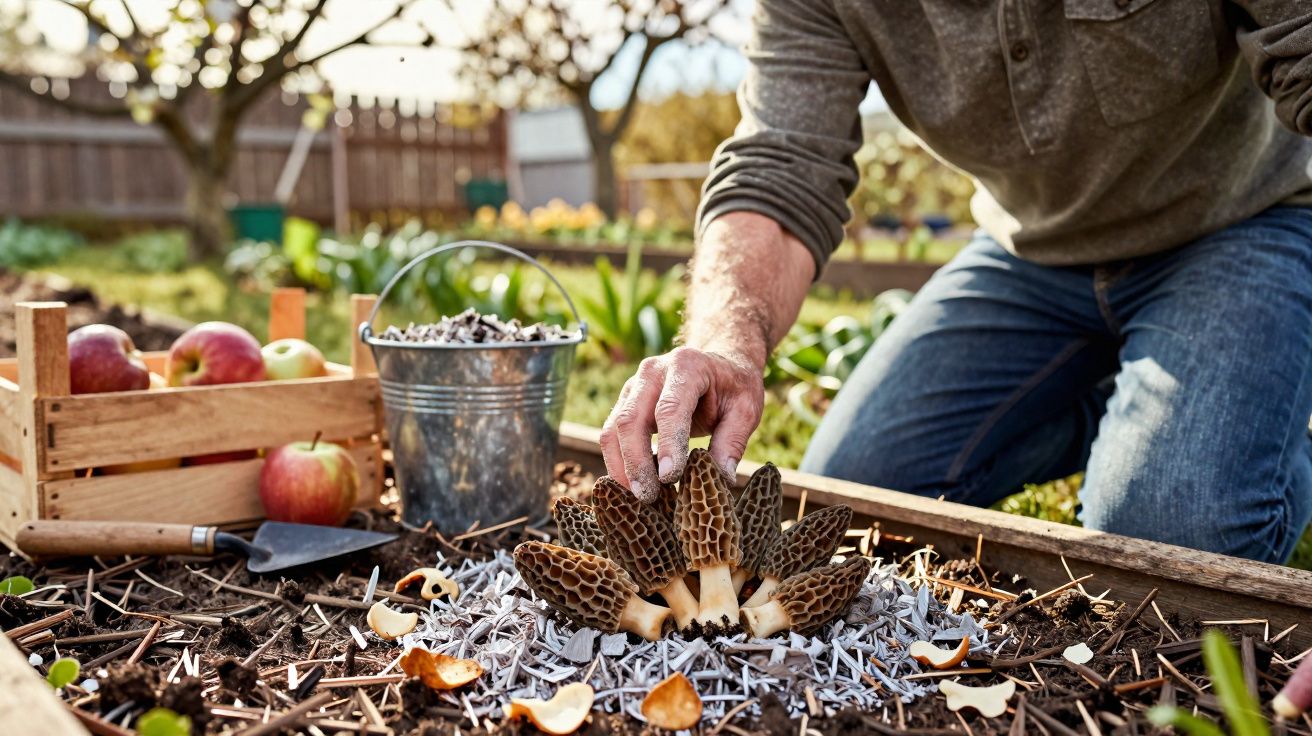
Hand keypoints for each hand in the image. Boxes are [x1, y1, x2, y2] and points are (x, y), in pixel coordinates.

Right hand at [600, 346, 764, 501]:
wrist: (718, 363)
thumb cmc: (734, 386)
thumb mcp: (746, 409)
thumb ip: (732, 442)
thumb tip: (721, 481)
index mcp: (686, 366)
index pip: (669, 408)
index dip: (668, 444)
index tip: (670, 478)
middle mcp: (653, 372)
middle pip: (631, 418)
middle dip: (636, 461)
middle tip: (648, 497)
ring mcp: (634, 386)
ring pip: (614, 428)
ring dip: (622, 466)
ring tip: (639, 497)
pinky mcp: (625, 402)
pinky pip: (611, 434)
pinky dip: (619, 462)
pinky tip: (633, 486)